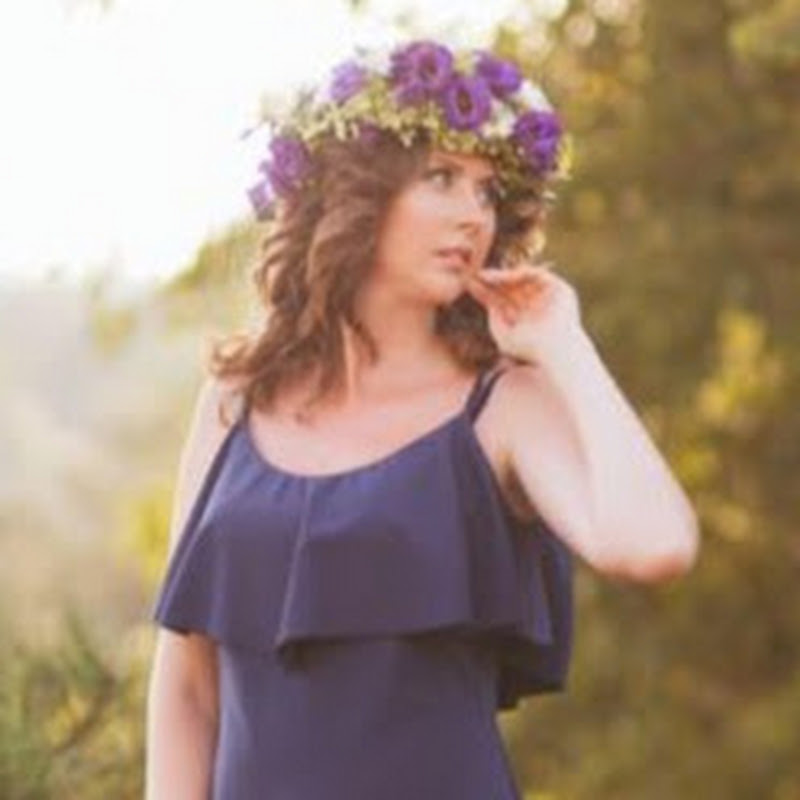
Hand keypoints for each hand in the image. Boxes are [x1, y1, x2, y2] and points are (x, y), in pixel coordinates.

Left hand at [463, 262, 583, 361]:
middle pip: (509, 286)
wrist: (554, 350)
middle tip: (475, 274)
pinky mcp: (559, 288)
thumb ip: (495, 321)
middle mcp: (534, 304)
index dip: (486, 291)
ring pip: (521, 279)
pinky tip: (504, 276)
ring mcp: (546, 295)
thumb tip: (489, 305)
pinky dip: (521, 273)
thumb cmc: (530, 349)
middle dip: (493, 280)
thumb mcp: (504, 336)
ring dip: (503, 275)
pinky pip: (538, 274)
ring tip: (486, 276)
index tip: (469, 284)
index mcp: (523, 317)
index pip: (502, 299)